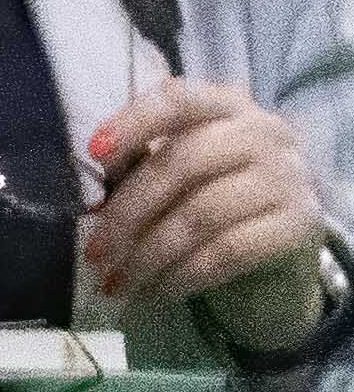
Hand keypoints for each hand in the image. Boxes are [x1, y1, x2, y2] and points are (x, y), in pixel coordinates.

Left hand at [84, 82, 336, 342]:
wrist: (279, 251)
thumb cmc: (214, 205)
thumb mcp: (180, 179)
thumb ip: (143, 171)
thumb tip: (95, 198)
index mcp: (228, 109)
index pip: (181, 98)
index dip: (135, 121)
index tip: (93, 152)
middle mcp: (264, 133)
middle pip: (184, 160)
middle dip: (128, 212)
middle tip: (94, 253)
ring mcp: (287, 177)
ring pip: (202, 213)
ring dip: (148, 256)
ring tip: (116, 284)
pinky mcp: (298, 224)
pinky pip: (227, 251)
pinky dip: (181, 276)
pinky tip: (155, 293)